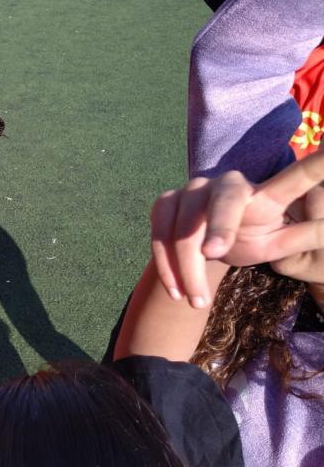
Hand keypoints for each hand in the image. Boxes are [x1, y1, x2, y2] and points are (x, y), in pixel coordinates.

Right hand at [151, 151, 323, 307]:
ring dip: (188, 268)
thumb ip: (301, 239)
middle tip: (215, 253)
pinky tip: (177, 292)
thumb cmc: (250, 239)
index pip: (296, 177)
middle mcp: (226, 182)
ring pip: (185, 227)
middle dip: (219, 224)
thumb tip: (322, 230)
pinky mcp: (164, 203)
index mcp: (266, 192)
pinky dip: (165, 266)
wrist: (206, 245)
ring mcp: (191, 189)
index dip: (317, 165)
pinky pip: (159, 234)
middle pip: (224, 200)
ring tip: (197, 301)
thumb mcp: (278, 245)